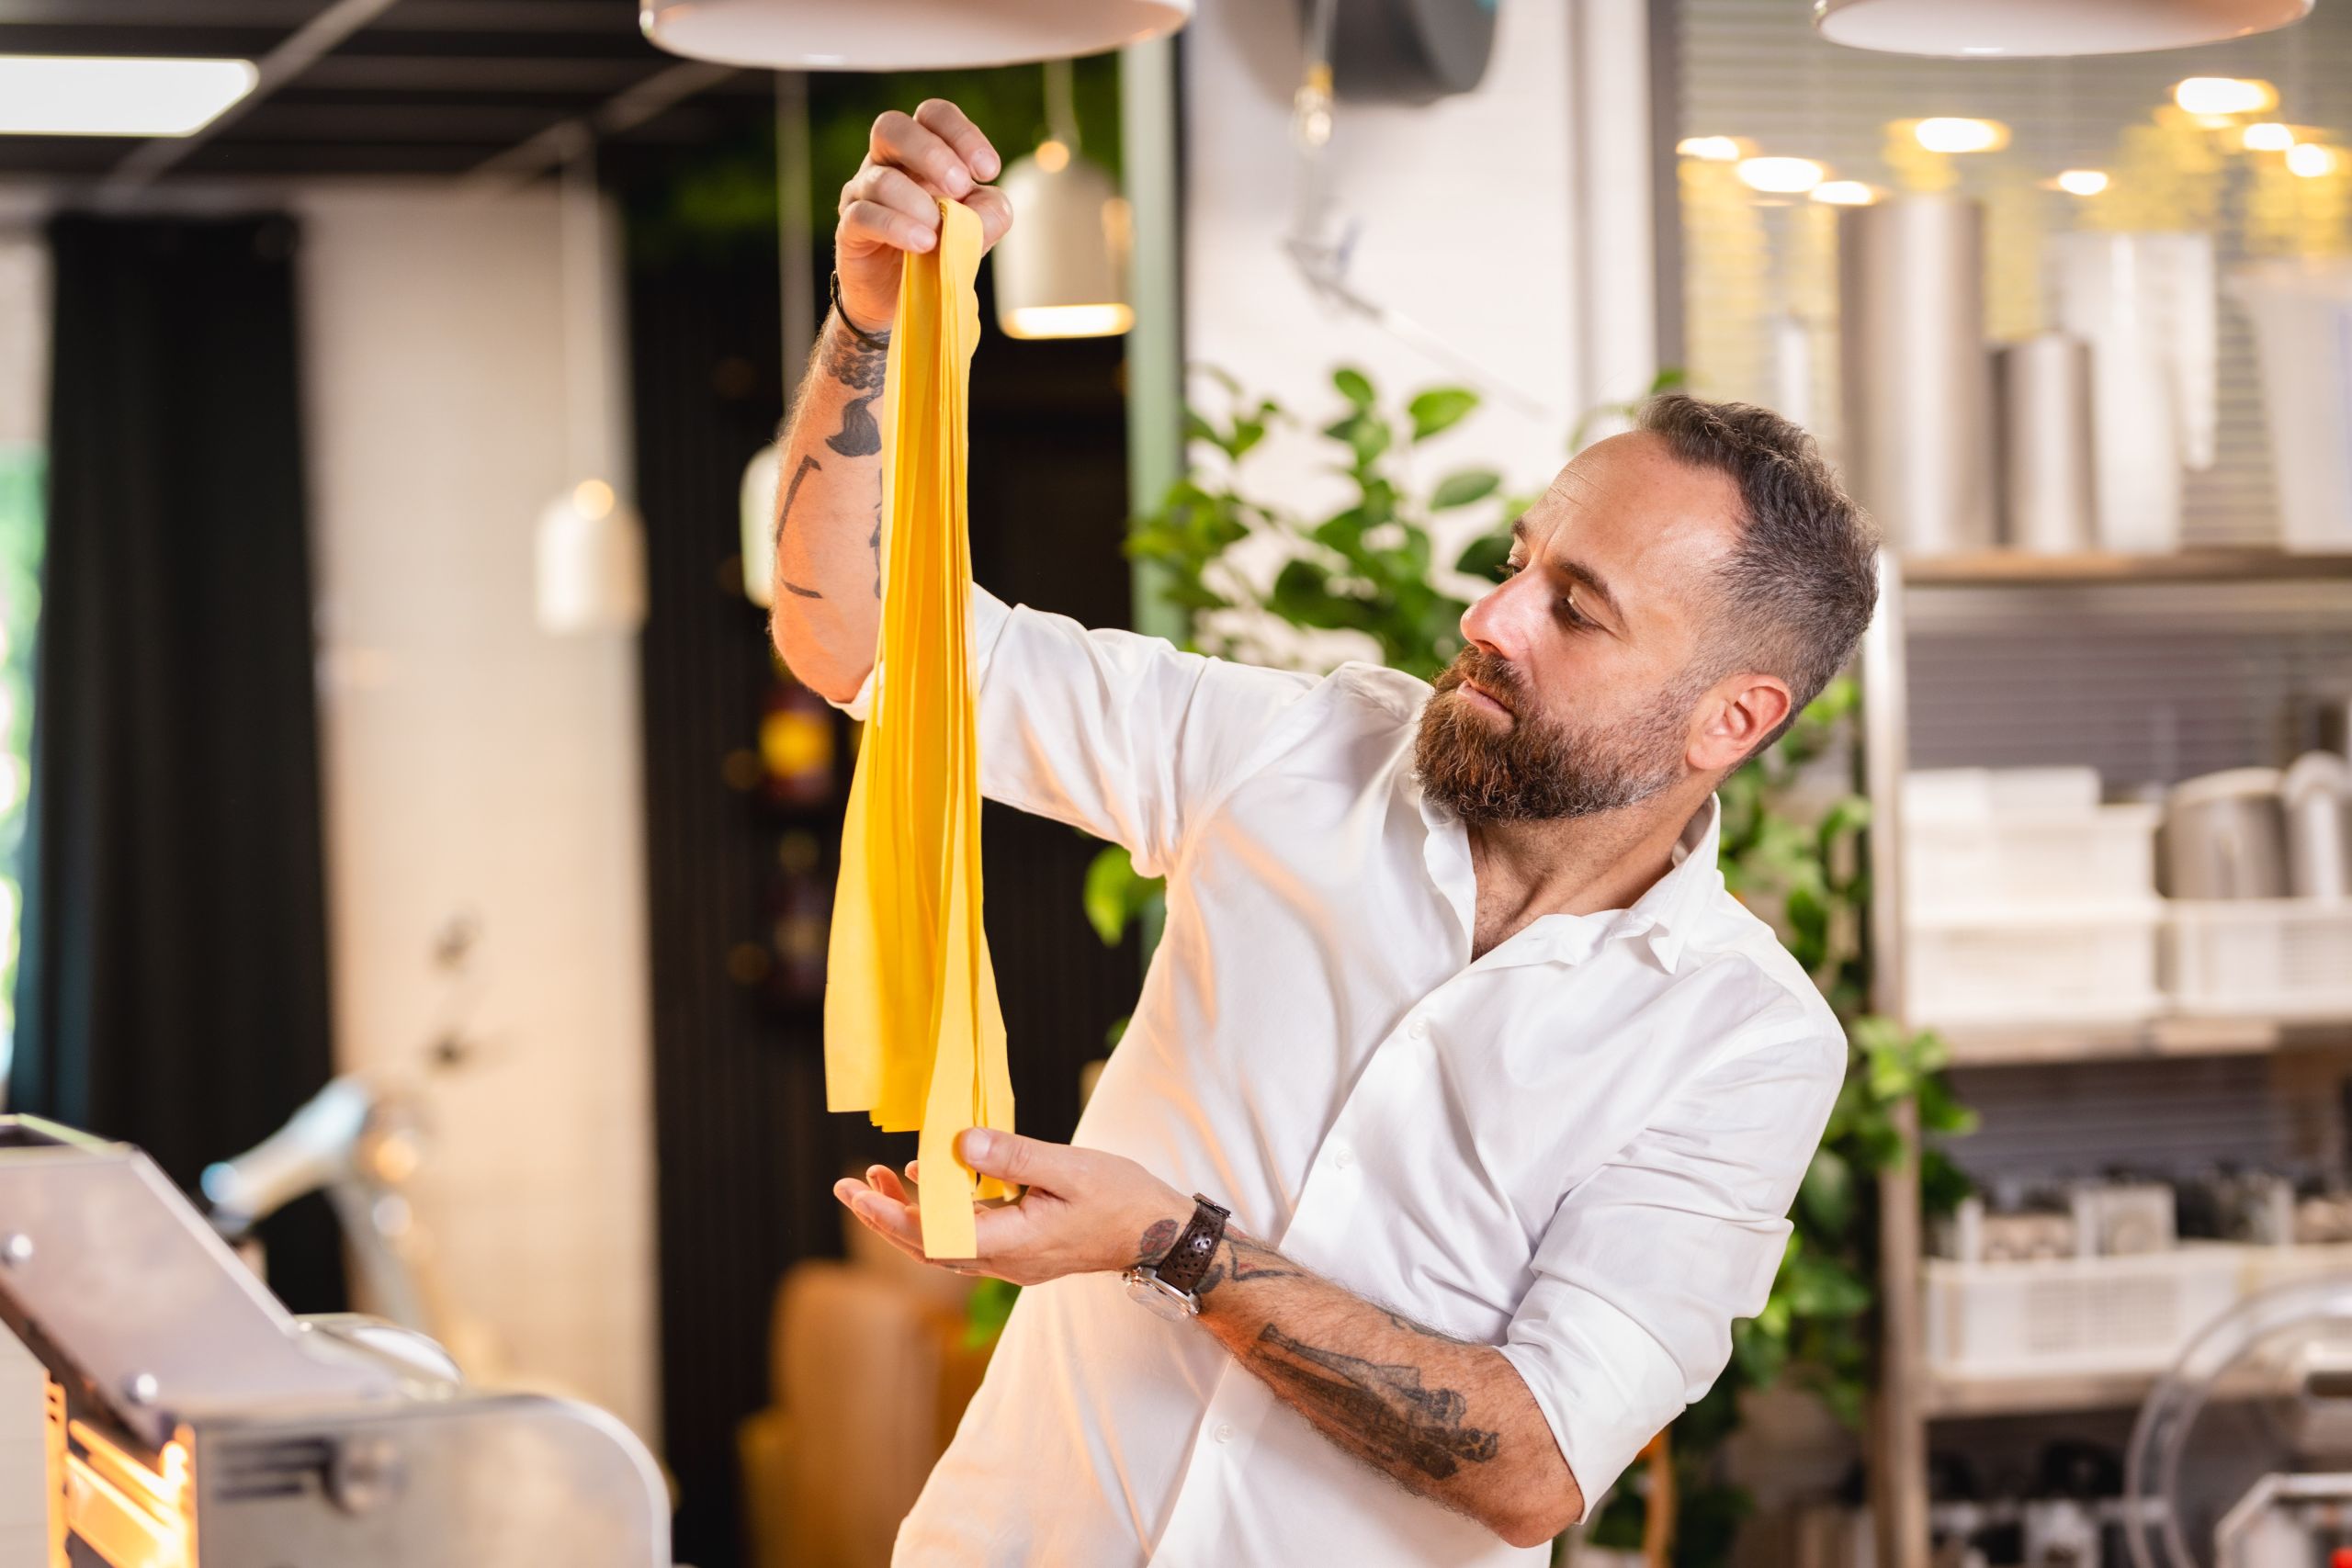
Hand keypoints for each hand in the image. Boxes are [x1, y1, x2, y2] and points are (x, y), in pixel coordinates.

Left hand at [831, 1130, 1192, 1284]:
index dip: (891, 1218)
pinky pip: (966, 1237)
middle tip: (847, 1187)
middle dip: (883, 1218)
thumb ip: (1013, 1157)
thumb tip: (958, 1144)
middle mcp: (1006, 1261)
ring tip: (876, 1178)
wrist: (1159, 1234)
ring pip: (944, 1245)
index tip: (859, 1193)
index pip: (935, 1238)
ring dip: (907, 1215)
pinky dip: (940, 1213)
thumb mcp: (1069, 1167)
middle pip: (928, 1248)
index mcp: (1014, 1244)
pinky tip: (930, 1180)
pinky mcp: (1020, 1250)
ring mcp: (1012, 1260)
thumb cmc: (1121, 1197)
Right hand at [835, 100, 1014, 336]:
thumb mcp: (977, 229)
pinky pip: (863, 216)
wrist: (904, 297)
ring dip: (916, 201)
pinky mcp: (849, 229)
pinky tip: (922, 243)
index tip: (989, 169)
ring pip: (880, 178)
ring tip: (937, 232)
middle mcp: (886, 163)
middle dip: (930, 152)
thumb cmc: (939, 250)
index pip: (933, 115)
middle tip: (960, 185)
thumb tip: (987, 204)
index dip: (962, 133)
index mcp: (920, 153)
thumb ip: (991, 212)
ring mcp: (863, 194)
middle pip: (892, 127)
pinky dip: (896, 227)